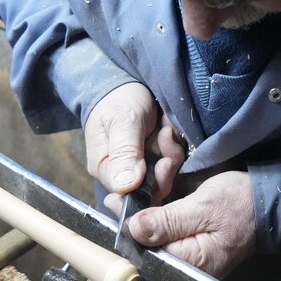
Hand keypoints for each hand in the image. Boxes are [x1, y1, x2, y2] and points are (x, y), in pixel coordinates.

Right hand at [84, 83, 184, 198]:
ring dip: (171, 151)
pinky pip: (172, 163)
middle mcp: (123, 175)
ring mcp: (141, 167)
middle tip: (167, 135)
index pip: (130, 196)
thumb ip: (124, 153)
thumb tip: (126, 187)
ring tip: (166, 127)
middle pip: (152, 189)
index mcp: (106, 171)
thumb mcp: (123, 122)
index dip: (151, 184)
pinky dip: (174, 145)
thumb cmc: (118, 101)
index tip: (163, 162)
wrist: (128, 83)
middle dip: (166, 165)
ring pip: (166, 176)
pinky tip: (168, 127)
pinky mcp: (155, 159)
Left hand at [105, 171, 255, 276]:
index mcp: (188, 263)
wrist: (268, 202)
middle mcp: (184, 264)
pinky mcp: (188, 240)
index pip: (143, 249)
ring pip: (152, 229)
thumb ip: (168, 222)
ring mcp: (186, 253)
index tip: (122, 196)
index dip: (129, 222)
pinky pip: (164, 225)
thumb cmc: (241, 204)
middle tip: (153, 179)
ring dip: (152, 201)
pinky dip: (162, 204)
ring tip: (165, 175)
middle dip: (143, 207)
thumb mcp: (203, 208)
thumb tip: (134, 229)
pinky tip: (168, 184)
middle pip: (145, 239)